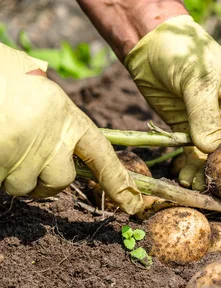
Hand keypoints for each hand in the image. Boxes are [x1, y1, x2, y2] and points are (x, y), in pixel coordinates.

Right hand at [0, 44, 142, 213]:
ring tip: (1, 140)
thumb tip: (65, 149)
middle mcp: (53, 140)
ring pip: (21, 186)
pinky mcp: (0, 164)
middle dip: (42, 180)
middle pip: (59, 182)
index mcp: (68, 117)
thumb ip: (56, 121)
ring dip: (9, 173)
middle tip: (22, 157)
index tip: (133, 204)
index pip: (102, 157)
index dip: (118, 183)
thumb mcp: (37, 90)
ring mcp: (25, 154)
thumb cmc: (1, 75)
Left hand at [123, 15, 220, 193]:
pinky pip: (197, 159)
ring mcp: (215, 129)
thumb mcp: (197, 79)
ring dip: (215, 178)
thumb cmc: (184, 52)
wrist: (151, 46)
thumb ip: (204, 114)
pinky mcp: (192, 135)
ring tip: (204, 190)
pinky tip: (185, 181)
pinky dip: (193, 172)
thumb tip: (209, 148)